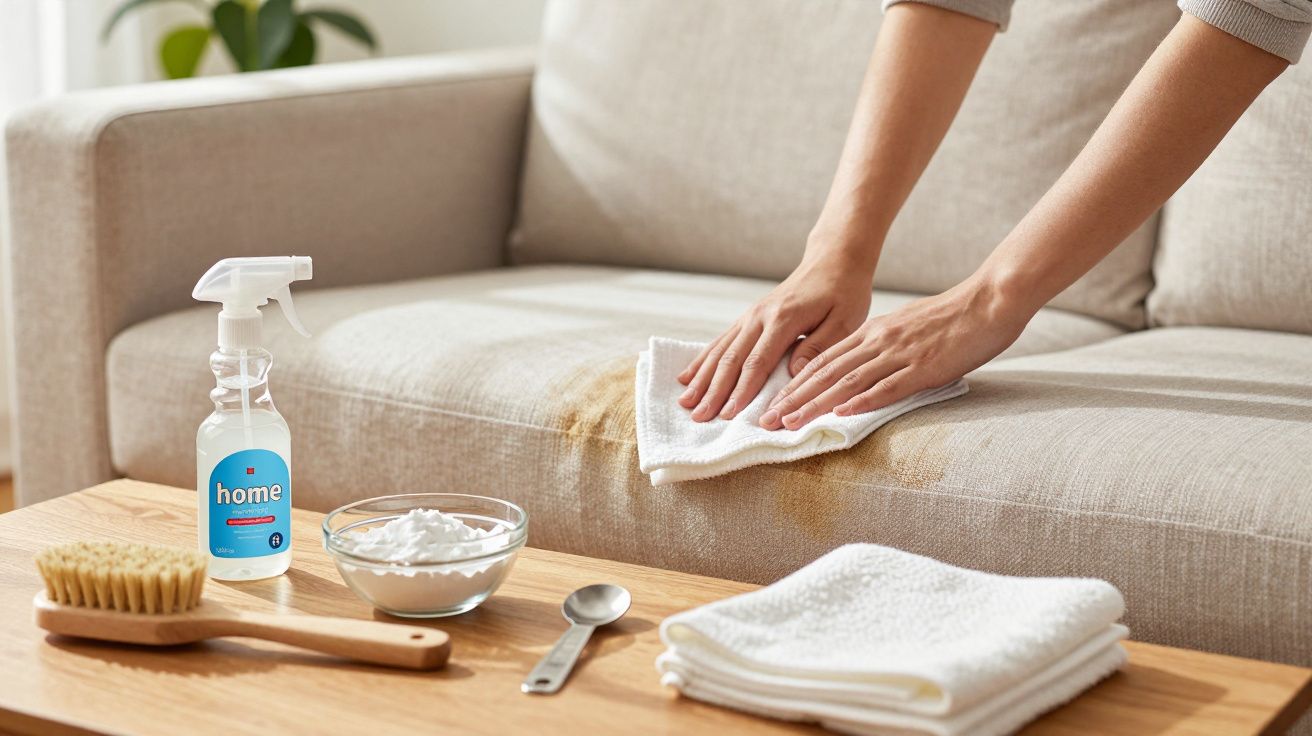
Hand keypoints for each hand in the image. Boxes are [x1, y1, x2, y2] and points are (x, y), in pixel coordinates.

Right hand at [677, 257, 873, 421]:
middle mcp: (760, 316)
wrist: (832, 260)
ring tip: (686, 402)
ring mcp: (750, 316)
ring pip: (720, 350)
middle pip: (731, 359)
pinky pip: (721, 341)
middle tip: (699, 417)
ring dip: (702, 378)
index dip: (741, 391)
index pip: (757, 362)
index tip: (729, 415)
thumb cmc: (843, 292)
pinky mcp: (748, 318)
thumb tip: (792, 374)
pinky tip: (687, 376)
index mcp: (783, 319)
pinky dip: (702, 360)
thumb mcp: (845, 320)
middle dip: (713, 391)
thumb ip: (818, 347)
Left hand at [759, 274, 1030, 429]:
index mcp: (873, 333)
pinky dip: (861, 401)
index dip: (794, 385)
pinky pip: (887, 386)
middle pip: (825, 373)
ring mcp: (899, 355)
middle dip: (792, 399)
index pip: (823, 361)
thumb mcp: (906, 328)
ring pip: (847, 382)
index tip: (771, 404)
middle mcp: (878, 342)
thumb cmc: (952, 319)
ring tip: (789, 423)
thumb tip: (862, 368)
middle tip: (765, 420)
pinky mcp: (923, 367)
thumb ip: (882, 347)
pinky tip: (840, 414)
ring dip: (815, 405)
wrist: (989, 301)